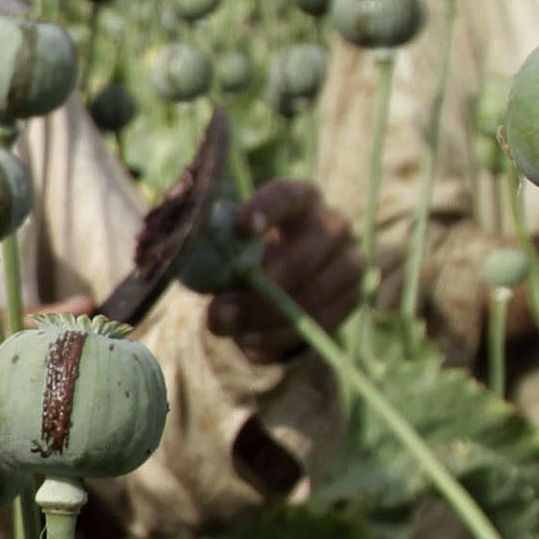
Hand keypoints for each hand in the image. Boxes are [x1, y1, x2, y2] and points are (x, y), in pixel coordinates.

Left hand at [203, 178, 360, 362]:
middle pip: (301, 257)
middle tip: (217, 313)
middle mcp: (334, 224)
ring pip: (310, 296)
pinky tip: (252, 343)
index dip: (267, 208)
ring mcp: (350, 261)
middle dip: (257, 290)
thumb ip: (215, 246)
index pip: (287, 195)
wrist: (283, 280)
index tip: (242, 227)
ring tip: (230, 332)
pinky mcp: (354, 296)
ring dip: (264, 320)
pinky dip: (281, 337)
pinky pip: (319, 323)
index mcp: (301, 198)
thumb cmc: (247, 253)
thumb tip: (184, 255)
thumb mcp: (230, 243)